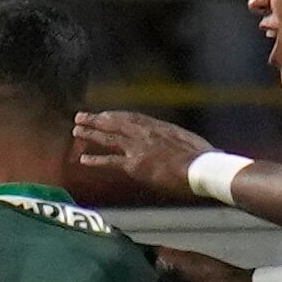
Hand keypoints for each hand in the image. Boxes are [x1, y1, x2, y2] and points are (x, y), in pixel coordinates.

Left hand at [71, 108, 210, 201]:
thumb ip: (178, 141)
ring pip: (109, 137)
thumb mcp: (190, 142)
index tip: (105, 114)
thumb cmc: (204, 158)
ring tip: (77, 130)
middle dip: (97, 119)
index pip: (133, 117)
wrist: (203, 167)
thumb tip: (178, 145)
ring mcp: (139, 147)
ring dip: (91, 133)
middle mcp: (146, 133)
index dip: (116, 116)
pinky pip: (110, 161)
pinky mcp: (135, 164)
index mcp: (160, 126)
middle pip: (116, 122)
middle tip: (81, 116)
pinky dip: (96, 160)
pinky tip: (83, 159)